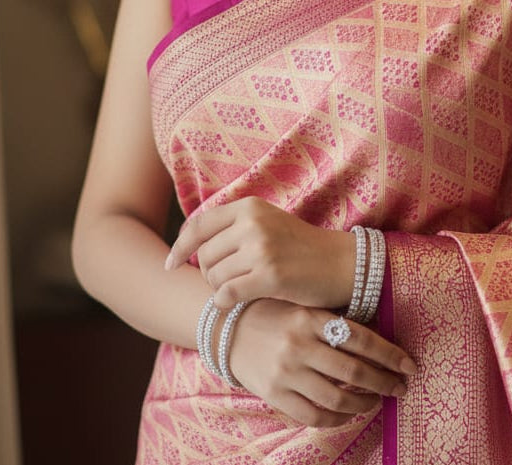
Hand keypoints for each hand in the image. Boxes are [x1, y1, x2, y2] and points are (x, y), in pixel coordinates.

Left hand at [165, 197, 355, 309]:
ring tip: (241, 290)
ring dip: (220, 290)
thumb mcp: (267, 223)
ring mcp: (261, 249)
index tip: (170, 264)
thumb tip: (191, 248)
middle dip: (209, 274)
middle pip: (204, 256)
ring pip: (214, 277)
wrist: (341, 263)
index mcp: (249, 207)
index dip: (179, 247)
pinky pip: (227, 295)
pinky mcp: (269, 276)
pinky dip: (225, 304)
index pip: (198, 225)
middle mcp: (252, 224)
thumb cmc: (301, 248)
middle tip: (229, 282)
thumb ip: (234, 228)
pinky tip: (236, 304)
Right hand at [229, 299, 416, 427]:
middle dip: (384, 382)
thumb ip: (335, 321)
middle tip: (400, 388)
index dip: (389, 354)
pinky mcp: (275, 394)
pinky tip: (347, 413)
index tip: (409, 366)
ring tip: (376, 401)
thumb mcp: (304, 307)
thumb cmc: (276, 315)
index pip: (361, 338)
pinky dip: (336, 418)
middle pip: (354, 372)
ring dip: (364, 404)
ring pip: (337, 398)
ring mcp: (286, 372)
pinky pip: (313, 415)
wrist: (229, 329)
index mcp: (311, 317)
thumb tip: (380, 338)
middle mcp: (300, 344)